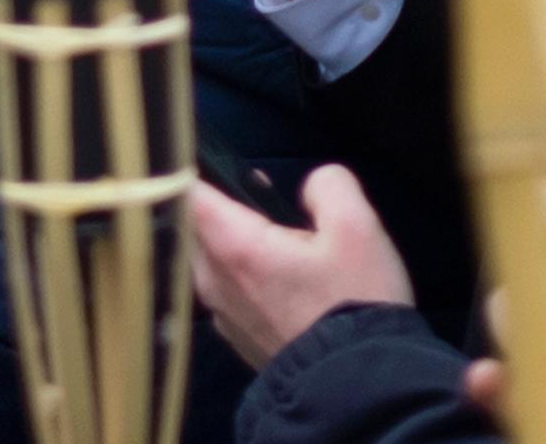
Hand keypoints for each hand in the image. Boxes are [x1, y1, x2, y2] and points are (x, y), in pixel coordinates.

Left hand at [192, 166, 411, 370]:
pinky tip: (282, 281)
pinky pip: (225, 292)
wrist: (360, 388)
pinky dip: (243, 277)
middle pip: (194, 224)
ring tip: (281, 242)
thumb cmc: (356, 304)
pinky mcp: (237, 339)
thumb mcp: (358, 230)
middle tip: (263, 199)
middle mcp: (213, 280)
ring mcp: (222, 314)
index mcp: (233, 246)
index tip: (207, 156)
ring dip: (234, 244)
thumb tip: (310, 186)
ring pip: (209, 260)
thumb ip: (329, 186)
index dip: (189, 166)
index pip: (185, 191)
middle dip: (221, 206)